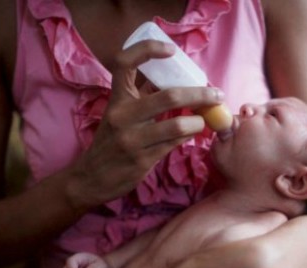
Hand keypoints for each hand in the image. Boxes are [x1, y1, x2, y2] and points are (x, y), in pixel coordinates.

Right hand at [67, 40, 225, 208]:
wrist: (91, 179)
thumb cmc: (110, 142)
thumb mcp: (118, 114)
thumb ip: (140, 96)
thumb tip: (172, 77)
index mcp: (116, 99)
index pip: (125, 62)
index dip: (147, 49)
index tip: (171, 51)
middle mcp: (122, 115)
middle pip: (169, 96)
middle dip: (199, 94)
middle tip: (216, 94)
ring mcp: (132, 139)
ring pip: (177, 125)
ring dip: (199, 121)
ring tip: (205, 119)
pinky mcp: (141, 160)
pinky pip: (174, 144)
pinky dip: (189, 135)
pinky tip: (193, 132)